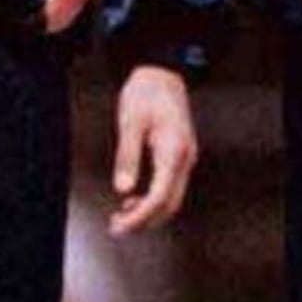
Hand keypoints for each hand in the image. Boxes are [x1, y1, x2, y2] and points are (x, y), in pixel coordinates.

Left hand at [107, 63, 199, 234]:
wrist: (163, 72)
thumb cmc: (146, 93)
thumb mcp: (130, 121)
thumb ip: (128, 156)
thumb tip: (123, 188)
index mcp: (174, 151)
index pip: (159, 197)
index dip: (139, 217)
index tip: (119, 226)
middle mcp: (184, 159)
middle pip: (169, 205)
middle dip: (143, 221)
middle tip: (116, 228)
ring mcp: (185, 159)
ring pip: (171, 199)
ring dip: (148, 212)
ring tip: (121, 216)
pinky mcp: (179, 157)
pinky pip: (169, 188)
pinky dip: (152, 200)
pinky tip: (132, 199)